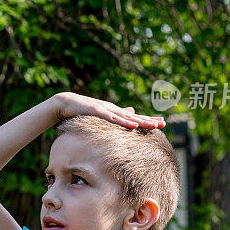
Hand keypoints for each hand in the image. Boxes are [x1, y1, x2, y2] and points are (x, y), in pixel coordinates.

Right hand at [51, 92, 165, 129]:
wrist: (65, 103)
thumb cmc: (81, 110)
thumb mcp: (100, 114)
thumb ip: (114, 115)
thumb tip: (129, 111)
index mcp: (115, 111)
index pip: (134, 117)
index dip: (148, 119)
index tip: (162, 123)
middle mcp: (113, 109)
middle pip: (134, 117)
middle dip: (149, 120)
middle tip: (164, 124)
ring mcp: (106, 110)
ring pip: (127, 117)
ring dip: (141, 122)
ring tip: (154, 126)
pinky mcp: (98, 112)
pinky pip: (113, 119)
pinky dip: (123, 122)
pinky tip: (133, 126)